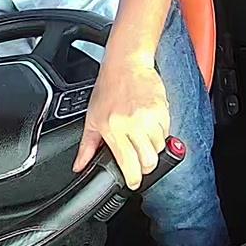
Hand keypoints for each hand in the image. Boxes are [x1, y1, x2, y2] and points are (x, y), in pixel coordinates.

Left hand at [72, 59, 169, 189]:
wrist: (126, 64)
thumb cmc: (108, 89)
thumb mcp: (92, 118)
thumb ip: (87, 147)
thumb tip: (79, 166)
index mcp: (112, 128)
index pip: (129, 164)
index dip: (133, 179)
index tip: (133, 182)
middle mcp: (132, 123)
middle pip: (149, 161)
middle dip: (145, 165)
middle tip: (139, 160)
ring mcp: (149, 116)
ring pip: (159, 147)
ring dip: (153, 147)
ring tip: (142, 135)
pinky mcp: (162, 109)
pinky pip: (167, 132)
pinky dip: (160, 132)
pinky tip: (149, 123)